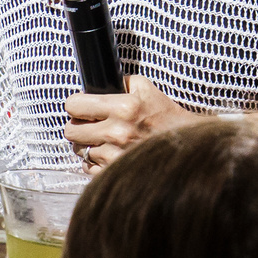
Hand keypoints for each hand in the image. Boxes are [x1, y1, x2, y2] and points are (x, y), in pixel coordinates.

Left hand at [64, 75, 193, 171]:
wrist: (186, 147)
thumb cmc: (164, 117)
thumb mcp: (145, 89)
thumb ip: (119, 83)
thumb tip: (92, 86)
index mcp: (124, 108)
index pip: (74, 105)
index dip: (76, 105)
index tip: (82, 107)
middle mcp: (118, 133)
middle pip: (71, 130)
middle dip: (79, 125)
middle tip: (92, 124)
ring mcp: (116, 156)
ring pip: (79, 149)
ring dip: (87, 144)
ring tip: (104, 139)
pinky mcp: (115, 173)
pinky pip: (87, 167)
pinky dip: (94, 161)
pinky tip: (109, 153)